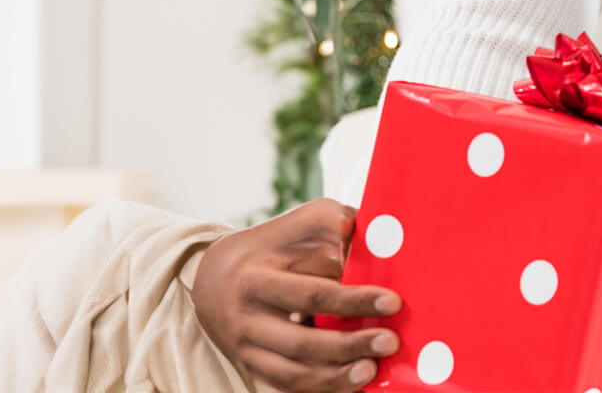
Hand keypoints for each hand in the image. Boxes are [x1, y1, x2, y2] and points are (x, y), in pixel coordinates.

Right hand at [192, 197, 402, 392]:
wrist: (209, 277)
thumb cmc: (269, 246)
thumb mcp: (296, 224)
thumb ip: (333, 224)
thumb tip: (371, 234)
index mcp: (257, 278)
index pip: (311, 294)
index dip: (354, 300)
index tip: (392, 301)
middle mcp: (248, 317)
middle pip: (301, 342)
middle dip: (349, 346)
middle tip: (390, 341)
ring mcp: (247, 347)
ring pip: (292, 373)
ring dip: (335, 378)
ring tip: (371, 370)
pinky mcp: (252, 366)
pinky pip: (286, 385)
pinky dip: (319, 388)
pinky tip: (348, 385)